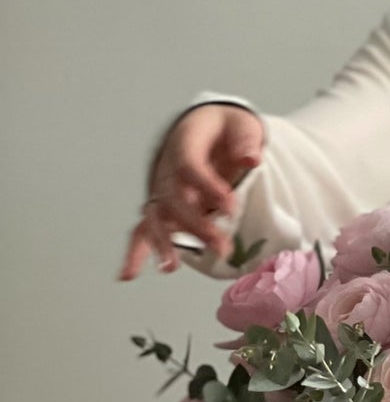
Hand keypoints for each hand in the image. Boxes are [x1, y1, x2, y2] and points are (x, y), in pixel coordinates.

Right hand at [116, 104, 264, 279]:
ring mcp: (162, 190)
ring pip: (156, 217)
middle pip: (173, 199)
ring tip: (171, 266)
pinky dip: (135, 252)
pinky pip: (144, 229)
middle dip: (194, 225)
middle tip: (221, 246)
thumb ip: (245, 141)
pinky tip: (127, 275)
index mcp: (184, 144)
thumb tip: (251, 158)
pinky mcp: (164, 209)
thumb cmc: (228, 130)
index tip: (231, 207)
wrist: (212, 130)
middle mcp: (167, 170)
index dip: (207, 187)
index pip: (189, 166)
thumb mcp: (242, 126)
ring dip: (163, 243)